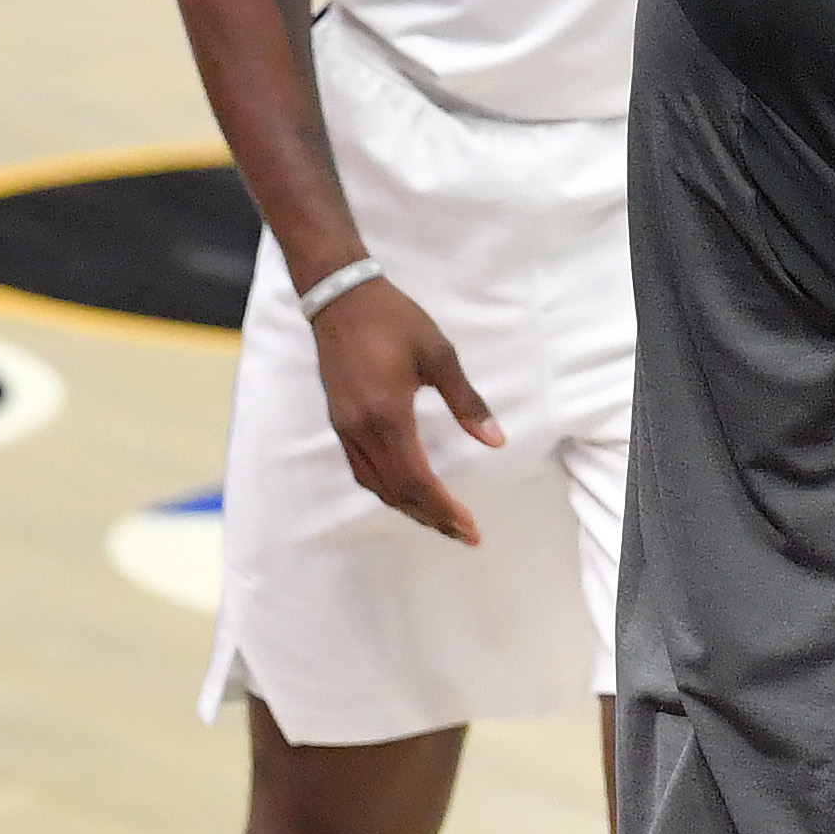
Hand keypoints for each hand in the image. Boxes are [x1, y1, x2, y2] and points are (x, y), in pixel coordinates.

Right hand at [310, 274, 501, 543]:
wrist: (340, 298)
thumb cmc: (395, 320)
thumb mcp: (440, 355)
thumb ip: (467, 402)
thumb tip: (495, 441)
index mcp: (387, 415)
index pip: (417, 479)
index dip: (443, 508)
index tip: (470, 528)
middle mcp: (360, 430)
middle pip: (396, 491)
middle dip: (431, 517)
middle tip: (464, 535)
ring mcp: (345, 428)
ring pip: (375, 485)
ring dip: (408, 508)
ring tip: (441, 521)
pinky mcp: (339, 422)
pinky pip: (362, 470)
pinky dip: (388, 489)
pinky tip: (408, 491)